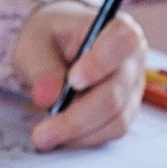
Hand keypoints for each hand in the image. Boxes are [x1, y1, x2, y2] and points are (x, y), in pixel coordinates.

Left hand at [13, 0, 146, 150]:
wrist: (55, 48)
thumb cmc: (49, 38)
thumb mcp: (34, 43)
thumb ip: (41, 67)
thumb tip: (48, 97)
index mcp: (116, 28)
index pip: (123, 41)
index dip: (101, 62)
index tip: (73, 81)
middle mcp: (132, 60)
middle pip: (116, 93)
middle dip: (78, 117)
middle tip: (42, 132)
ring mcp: (132, 88)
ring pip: (115, 119)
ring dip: (78, 133)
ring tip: (43, 136)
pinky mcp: (125, 111)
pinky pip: (110, 131)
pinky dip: (84, 138)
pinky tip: (59, 136)